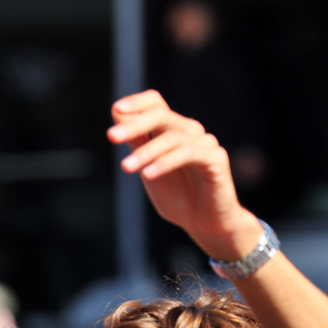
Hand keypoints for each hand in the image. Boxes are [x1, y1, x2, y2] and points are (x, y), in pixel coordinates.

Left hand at [108, 89, 261, 260]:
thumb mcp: (148, 167)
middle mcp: (190, 131)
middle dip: (134, 125)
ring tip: (125, 167)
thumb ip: (136, 141)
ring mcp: (205, 143)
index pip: (156, 103)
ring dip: (145, 152)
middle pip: (162, 115)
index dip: (137, 103)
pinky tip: (147, 174)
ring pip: (172, 137)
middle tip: (111, 136)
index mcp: (172, 130)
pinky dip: (165, 162)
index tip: (116, 109)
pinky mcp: (216, 159)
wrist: (205, 224)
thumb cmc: (178, 196)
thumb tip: (118, 112)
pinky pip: (188, 154)